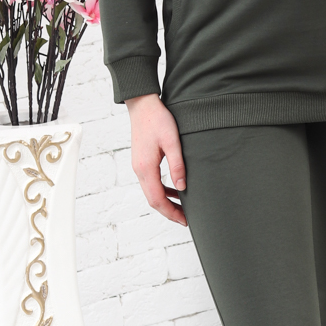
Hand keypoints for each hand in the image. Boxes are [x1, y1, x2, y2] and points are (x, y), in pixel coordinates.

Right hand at [126, 94, 186, 225]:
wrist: (142, 105)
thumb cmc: (157, 119)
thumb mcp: (172, 141)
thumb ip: (177, 165)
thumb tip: (182, 187)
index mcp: (146, 167)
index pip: (157, 199)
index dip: (171, 212)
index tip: (185, 220)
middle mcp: (139, 170)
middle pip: (153, 199)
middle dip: (169, 211)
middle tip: (186, 219)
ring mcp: (138, 166)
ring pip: (151, 192)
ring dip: (166, 202)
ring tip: (183, 208)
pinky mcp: (141, 162)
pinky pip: (151, 182)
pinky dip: (162, 190)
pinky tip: (175, 190)